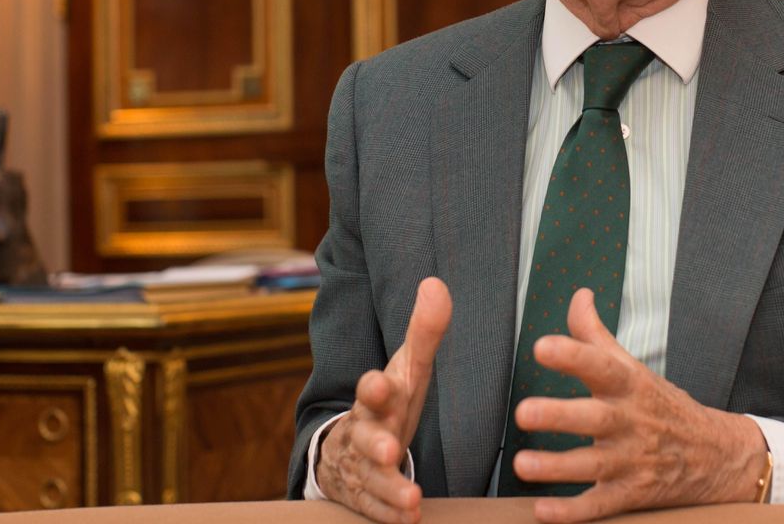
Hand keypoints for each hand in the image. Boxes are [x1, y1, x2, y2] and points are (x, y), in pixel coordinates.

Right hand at [316, 276, 451, 522]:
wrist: (347, 447)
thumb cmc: (388, 402)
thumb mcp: (408, 368)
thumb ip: (425, 331)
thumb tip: (436, 283)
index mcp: (376, 397)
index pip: (370, 388)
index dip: (374, 387)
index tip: (378, 384)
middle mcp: (364, 431)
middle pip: (364, 437)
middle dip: (376, 444)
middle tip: (389, 451)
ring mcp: (361, 466)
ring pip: (370, 479)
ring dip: (390, 489)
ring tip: (412, 500)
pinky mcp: (362, 496)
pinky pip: (373, 509)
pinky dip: (390, 514)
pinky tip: (410, 519)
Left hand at [510, 288, 770, 522]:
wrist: (716, 455)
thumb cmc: (662, 406)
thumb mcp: (633, 368)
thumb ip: (597, 335)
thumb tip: (579, 296)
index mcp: (629, 386)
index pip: (601, 366)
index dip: (573, 355)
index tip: (542, 346)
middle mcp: (629, 422)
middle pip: (594, 418)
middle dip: (559, 415)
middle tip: (524, 412)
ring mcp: (631, 461)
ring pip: (592, 465)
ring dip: (556, 467)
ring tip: (522, 464)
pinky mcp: (631, 494)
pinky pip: (599, 506)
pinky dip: (572, 512)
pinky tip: (543, 511)